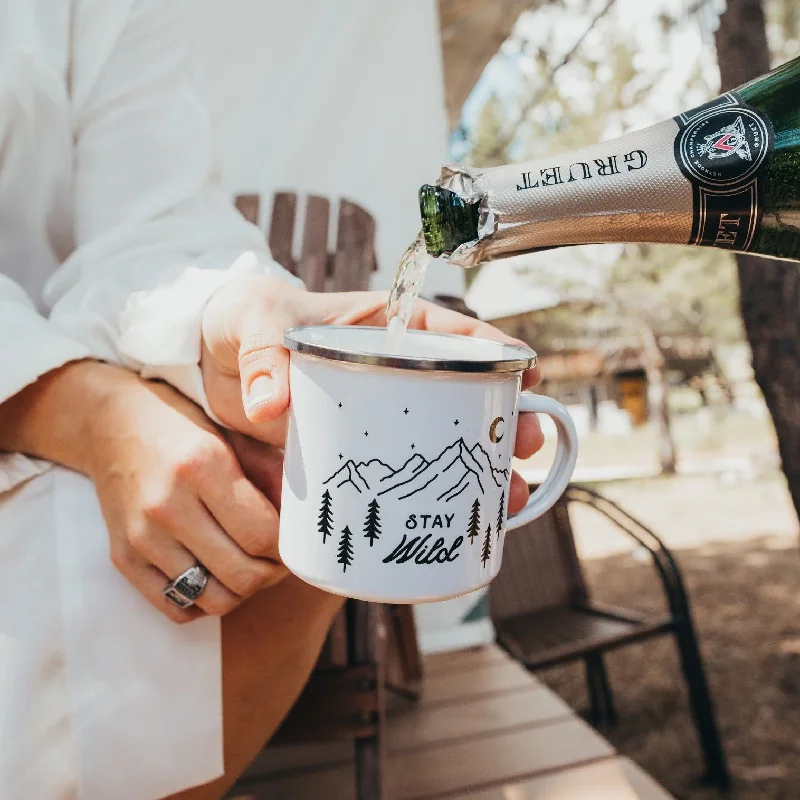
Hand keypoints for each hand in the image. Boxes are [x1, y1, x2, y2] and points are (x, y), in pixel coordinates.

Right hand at [87, 370, 287, 621]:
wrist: (110, 424)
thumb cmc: (183, 428)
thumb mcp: (234, 436)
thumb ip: (273, 475)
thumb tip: (306, 519)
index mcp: (202, 465)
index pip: (262, 535)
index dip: (288, 547)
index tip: (292, 539)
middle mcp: (168, 505)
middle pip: (242, 575)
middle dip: (271, 573)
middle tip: (277, 558)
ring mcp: (141, 536)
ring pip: (213, 600)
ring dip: (242, 592)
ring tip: (249, 567)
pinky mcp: (123, 558)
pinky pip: (177, 608)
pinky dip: (204, 603)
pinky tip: (214, 576)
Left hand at [201, 276, 543, 513]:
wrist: (205, 365)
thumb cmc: (241, 322)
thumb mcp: (253, 320)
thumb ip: (263, 352)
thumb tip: (270, 406)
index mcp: (379, 328)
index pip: (448, 332)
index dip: (494, 351)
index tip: (526, 373)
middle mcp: (387, 375)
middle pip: (462, 395)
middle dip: (504, 420)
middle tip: (527, 442)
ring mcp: (373, 419)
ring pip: (442, 443)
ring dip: (482, 470)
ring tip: (511, 496)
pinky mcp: (352, 454)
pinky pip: (401, 476)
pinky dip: (432, 500)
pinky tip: (455, 523)